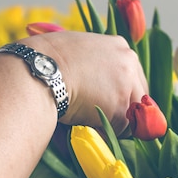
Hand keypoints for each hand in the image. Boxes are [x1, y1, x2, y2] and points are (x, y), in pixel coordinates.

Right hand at [21, 32, 148, 133]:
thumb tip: (102, 84)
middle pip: (139, 96)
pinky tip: (85, 122)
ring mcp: (128, 85)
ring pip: (131, 114)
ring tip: (86, 114)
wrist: (38, 70)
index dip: (122, 93)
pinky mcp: (121, 107)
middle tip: (97, 112)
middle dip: (123, 108)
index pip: (134, 76)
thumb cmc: (47, 61)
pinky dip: (104, 131)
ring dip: (113, 120)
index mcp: (120, 46)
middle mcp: (130, 62)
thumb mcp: (79, 51)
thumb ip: (97, 64)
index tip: (107, 100)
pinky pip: (120, 129)